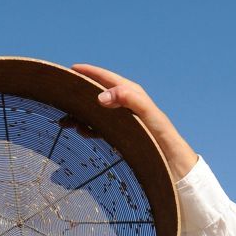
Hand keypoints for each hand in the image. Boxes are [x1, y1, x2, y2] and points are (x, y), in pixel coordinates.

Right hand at [71, 65, 197, 179]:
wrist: (173, 165)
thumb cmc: (163, 137)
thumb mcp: (148, 114)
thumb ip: (128, 99)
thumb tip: (101, 97)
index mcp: (132, 94)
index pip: (106, 78)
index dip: (89, 73)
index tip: (71, 70)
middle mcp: (126, 105)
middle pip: (97, 94)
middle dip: (80, 95)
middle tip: (62, 98)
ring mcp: (123, 121)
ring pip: (96, 113)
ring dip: (81, 115)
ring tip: (66, 120)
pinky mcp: (122, 136)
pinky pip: (101, 128)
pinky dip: (88, 128)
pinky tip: (81, 131)